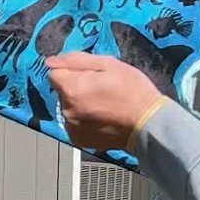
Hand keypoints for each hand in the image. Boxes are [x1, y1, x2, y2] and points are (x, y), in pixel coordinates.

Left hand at [46, 54, 164, 153]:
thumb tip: (51, 62)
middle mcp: (67, 110)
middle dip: (76, 88)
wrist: (148, 124)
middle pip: (62, 92)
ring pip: (68, 108)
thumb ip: (75, 60)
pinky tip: (102, 118)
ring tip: (104, 105)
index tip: (88, 76)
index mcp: (71, 89)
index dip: (71, 72)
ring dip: (80, 105)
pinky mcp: (78, 139)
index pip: (54, 74)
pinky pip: (74, 124)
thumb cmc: (133, 91)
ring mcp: (72, 127)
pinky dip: (84, 120)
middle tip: (101, 90)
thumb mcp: (108, 64)